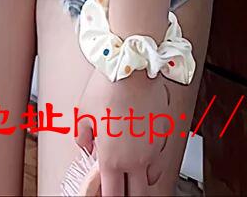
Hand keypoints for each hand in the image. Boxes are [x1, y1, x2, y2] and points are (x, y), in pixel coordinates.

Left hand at [74, 68, 179, 196]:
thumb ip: (82, 136)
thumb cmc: (107, 85)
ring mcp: (154, 148)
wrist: (133, 62)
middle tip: (122, 188)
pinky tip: (144, 147)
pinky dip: (153, 158)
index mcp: (113, 159)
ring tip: (134, 171)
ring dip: (143, 179)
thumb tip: (86, 144)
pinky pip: (160, 154)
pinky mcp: (164, 132)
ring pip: (152, 178)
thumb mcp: (82, 112)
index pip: (113, 195)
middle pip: (137, 195)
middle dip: (129, 195)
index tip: (107, 195)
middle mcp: (137, 160)